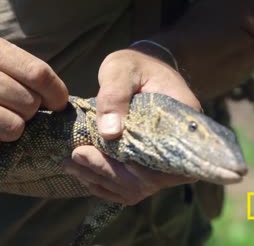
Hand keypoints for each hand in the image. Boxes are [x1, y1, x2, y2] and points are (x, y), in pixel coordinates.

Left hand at [63, 48, 198, 204]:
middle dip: (105, 173)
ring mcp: (164, 162)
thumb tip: (109, 133)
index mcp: (183, 127)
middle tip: (72, 157)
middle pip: (146, 181)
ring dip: (101, 181)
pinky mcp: (149, 166)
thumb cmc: (135, 66)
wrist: (144, 69)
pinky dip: (105, 184)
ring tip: (71, 165)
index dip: (124, 168)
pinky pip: (130, 187)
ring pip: (135, 188)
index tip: (87, 154)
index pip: (161, 164)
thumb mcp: (122, 70)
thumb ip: (115, 96)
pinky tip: (84, 173)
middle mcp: (179, 151)